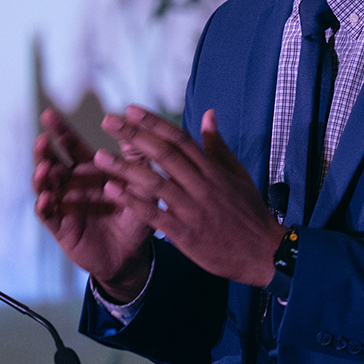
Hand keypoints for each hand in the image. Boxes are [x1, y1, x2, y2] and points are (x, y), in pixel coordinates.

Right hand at [32, 109, 153, 300]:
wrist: (133, 255)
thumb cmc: (136, 216)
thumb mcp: (142, 185)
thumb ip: (136, 158)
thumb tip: (134, 126)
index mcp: (89, 169)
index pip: (69, 144)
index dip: (59, 130)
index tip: (49, 113)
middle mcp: (72, 183)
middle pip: (51, 161)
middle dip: (44, 150)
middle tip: (43, 140)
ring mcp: (63, 204)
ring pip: (44, 185)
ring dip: (41, 176)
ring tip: (44, 168)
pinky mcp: (60, 226)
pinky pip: (47, 214)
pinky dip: (44, 205)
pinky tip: (45, 198)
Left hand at [95, 106, 283, 287]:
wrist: (264, 254)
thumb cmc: (250, 213)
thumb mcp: (238, 175)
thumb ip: (217, 146)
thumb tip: (208, 114)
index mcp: (213, 170)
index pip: (180, 139)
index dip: (154, 122)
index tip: (130, 110)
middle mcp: (202, 185)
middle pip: (164, 154)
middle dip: (134, 136)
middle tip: (107, 122)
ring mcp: (193, 210)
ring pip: (155, 183)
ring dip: (125, 168)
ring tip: (99, 157)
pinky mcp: (185, 234)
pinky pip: (155, 214)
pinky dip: (133, 202)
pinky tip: (113, 191)